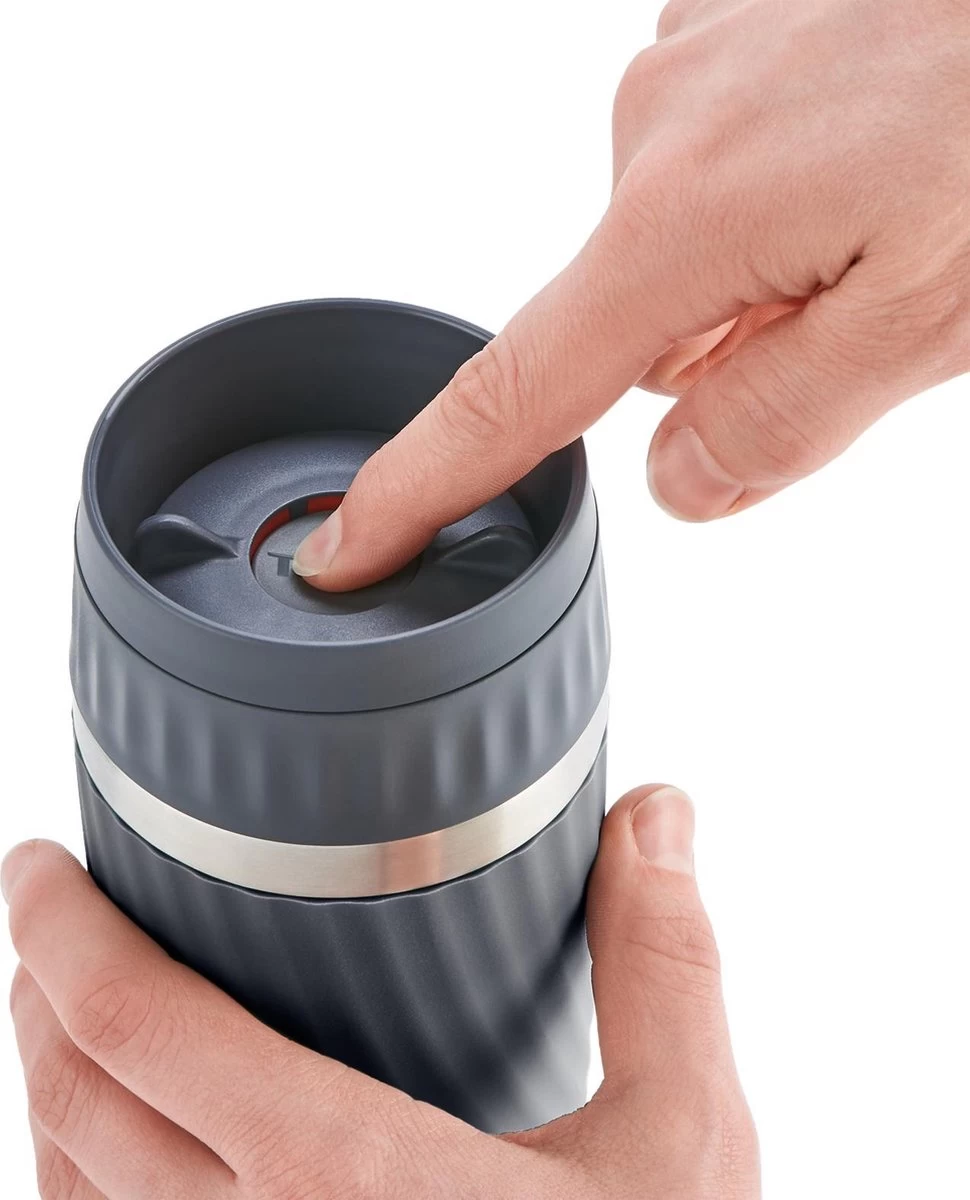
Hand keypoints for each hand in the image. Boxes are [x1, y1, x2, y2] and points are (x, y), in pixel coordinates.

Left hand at [5, 787, 756, 1198]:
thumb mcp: (680, 1141)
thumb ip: (659, 961)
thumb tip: (656, 812)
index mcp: (345, 1183)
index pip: (136, 1028)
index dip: (62, 931)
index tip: (43, 866)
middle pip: (74, 1104)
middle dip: (38, 988)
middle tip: (47, 908)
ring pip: (67, 1198)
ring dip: (48, 1087)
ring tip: (62, 1006)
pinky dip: (78, 1185)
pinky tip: (114, 1150)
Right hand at [291, 0, 969, 589]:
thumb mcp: (929, 319)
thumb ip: (781, 420)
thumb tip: (675, 481)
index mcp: (686, 220)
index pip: (513, 394)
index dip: (422, 484)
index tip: (348, 544)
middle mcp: (655, 129)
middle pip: (634, 325)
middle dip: (721, 351)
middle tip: (854, 305)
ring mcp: (686, 60)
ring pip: (680, 243)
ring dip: (752, 267)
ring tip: (879, 216)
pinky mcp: (722, 22)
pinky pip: (711, 157)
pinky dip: (767, 188)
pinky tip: (860, 148)